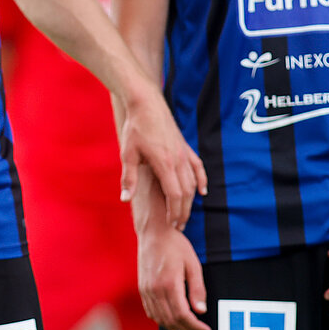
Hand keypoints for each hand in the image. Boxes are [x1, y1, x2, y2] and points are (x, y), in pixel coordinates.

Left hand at [120, 90, 206, 228]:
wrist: (147, 104)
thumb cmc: (135, 128)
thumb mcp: (128, 154)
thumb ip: (130, 179)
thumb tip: (125, 200)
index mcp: (164, 164)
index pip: (174, 195)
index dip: (174, 212)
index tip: (171, 224)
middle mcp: (178, 160)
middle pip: (186, 193)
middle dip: (183, 211)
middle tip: (179, 226)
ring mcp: (184, 153)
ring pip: (193, 182)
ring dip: (191, 200)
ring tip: (185, 213)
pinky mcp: (186, 148)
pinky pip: (198, 167)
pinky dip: (202, 180)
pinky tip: (203, 191)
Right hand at [138, 224, 209, 329]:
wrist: (153, 233)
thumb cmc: (175, 245)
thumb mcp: (193, 264)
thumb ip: (197, 289)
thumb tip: (201, 311)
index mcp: (169, 284)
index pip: (183, 315)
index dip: (195, 327)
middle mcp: (155, 290)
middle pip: (171, 321)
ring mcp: (146, 291)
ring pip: (160, 319)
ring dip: (175, 328)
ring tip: (188, 327)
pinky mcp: (142, 289)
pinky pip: (151, 312)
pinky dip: (162, 320)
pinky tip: (172, 319)